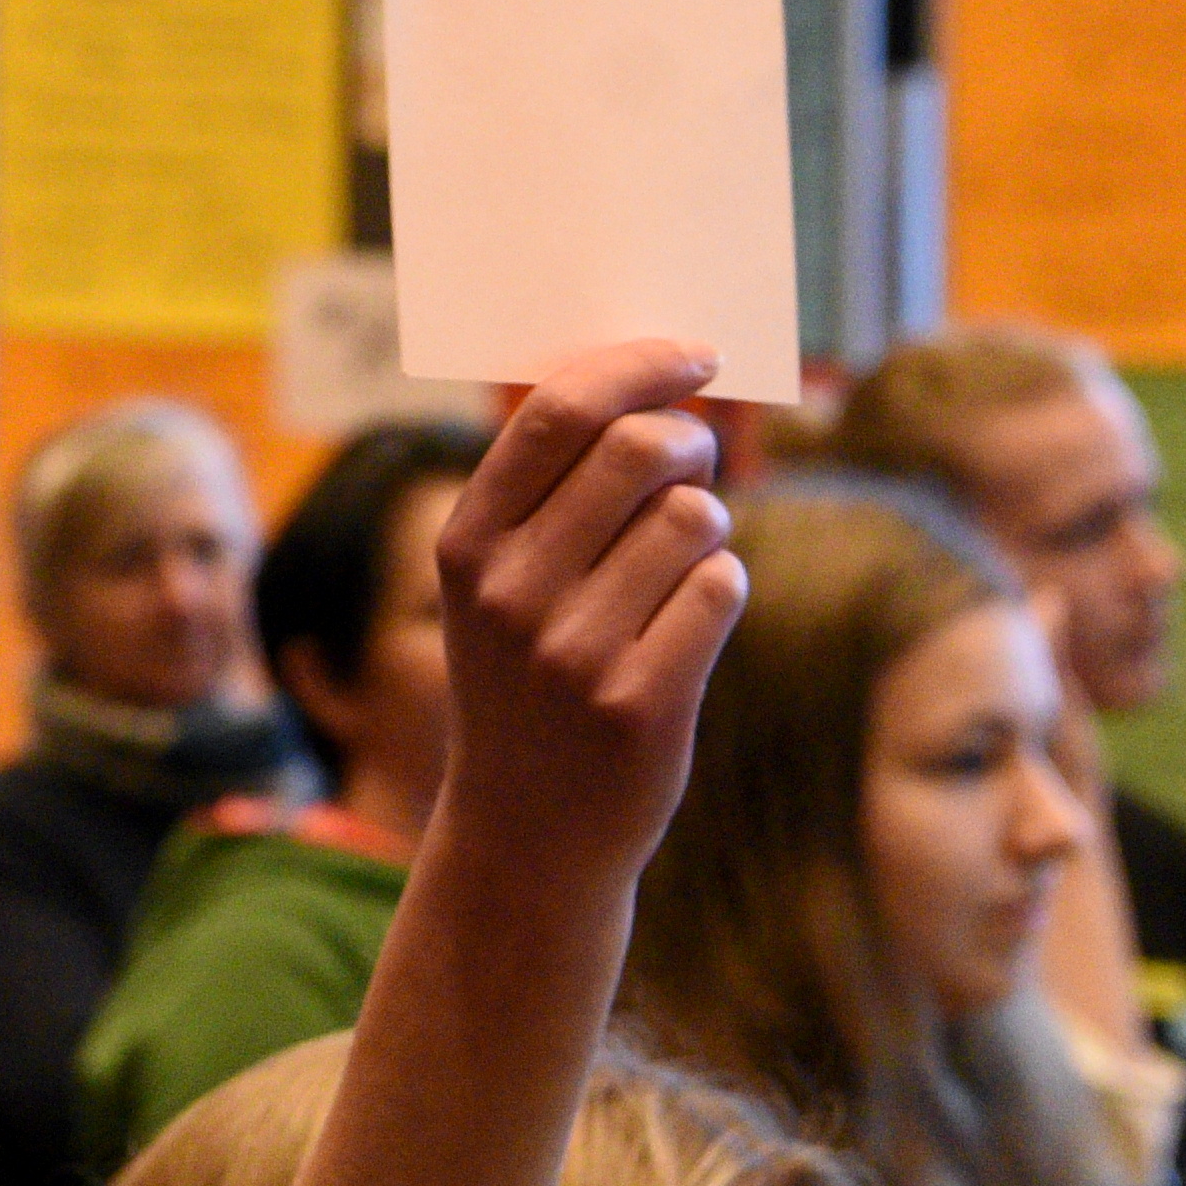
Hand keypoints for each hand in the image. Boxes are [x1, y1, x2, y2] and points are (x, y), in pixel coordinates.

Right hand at [427, 343, 744, 894]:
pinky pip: (720, 588)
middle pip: (638, 450)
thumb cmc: (530, 681)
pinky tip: (687, 622)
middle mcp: (508, 593)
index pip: (555, 414)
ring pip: (692, 519)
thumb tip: (646, 387)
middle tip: (695, 462)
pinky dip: (720, 589)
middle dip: (688, 442)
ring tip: (679, 564)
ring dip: (707, 526)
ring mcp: (572, 651)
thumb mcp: (499, 587)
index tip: (693, 354)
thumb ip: (549, 494)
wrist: (530, 831)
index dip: (635, 366)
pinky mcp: (640, 701)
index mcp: (464, 547)